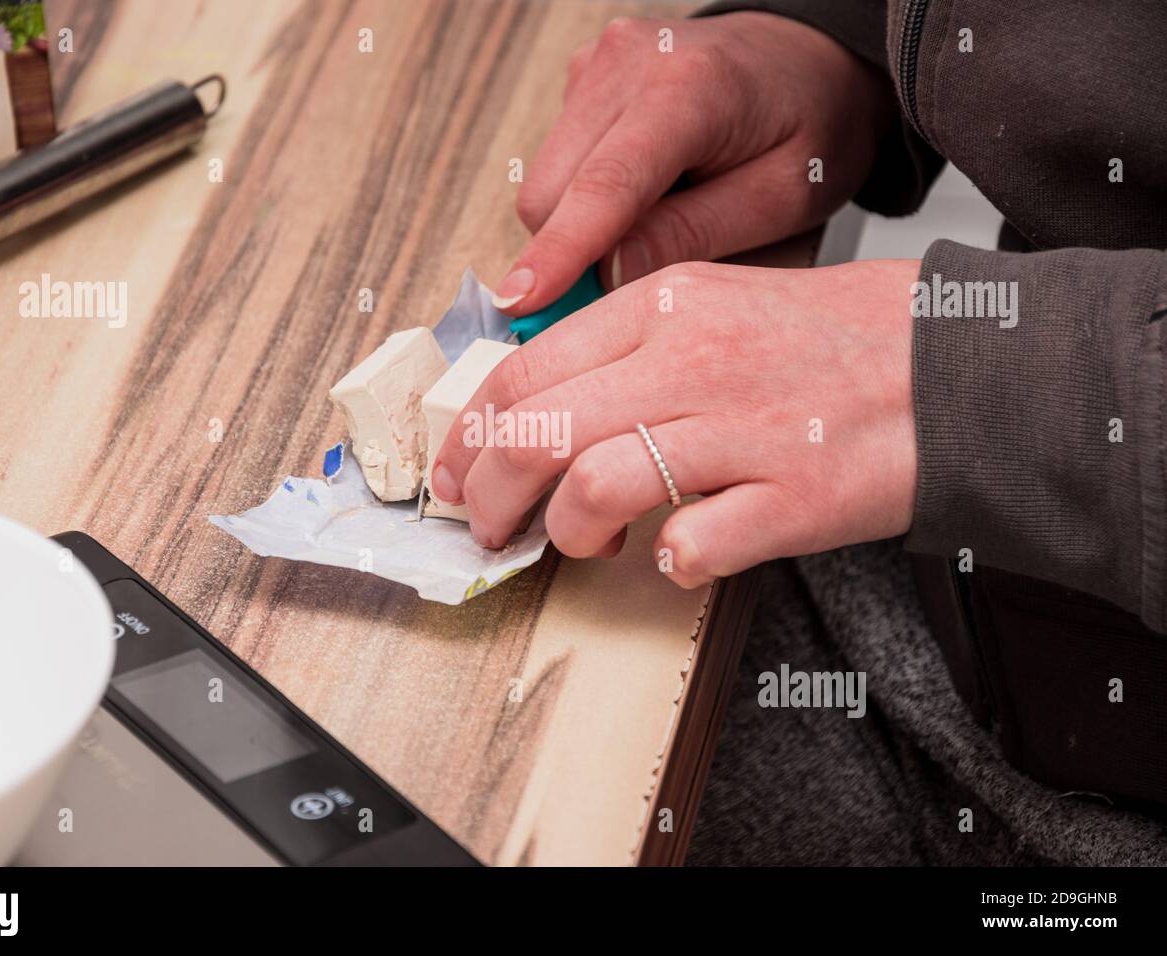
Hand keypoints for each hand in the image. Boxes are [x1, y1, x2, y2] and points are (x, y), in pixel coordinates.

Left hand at [432, 260, 919, 585]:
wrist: (957, 360)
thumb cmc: (829, 339)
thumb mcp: (718, 303)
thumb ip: (628, 342)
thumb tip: (536, 404)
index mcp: (666, 307)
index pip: (527, 370)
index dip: (470, 435)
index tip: (453, 473)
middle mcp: (694, 359)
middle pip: (540, 431)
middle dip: (489, 494)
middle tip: (488, 527)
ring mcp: (745, 428)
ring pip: (596, 486)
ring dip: (569, 531)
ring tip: (585, 544)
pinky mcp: (795, 495)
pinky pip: (695, 544)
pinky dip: (670, 562)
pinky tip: (676, 557)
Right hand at [490, 12, 894, 313]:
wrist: (809, 58)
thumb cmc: (811, 126)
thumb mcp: (782, 197)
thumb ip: (695, 234)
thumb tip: (608, 275)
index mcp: (690, 88)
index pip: (604, 185)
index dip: (559, 252)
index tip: (521, 303)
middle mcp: (628, 64)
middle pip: (551, 193)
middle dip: (575, 253)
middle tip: (634, 280)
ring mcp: (597, 65)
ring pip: (545, 185)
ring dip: (582, 226)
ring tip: (660, 216)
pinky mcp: (581, 76)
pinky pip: (556, 164)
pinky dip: (585, 197)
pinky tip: (646, 188)